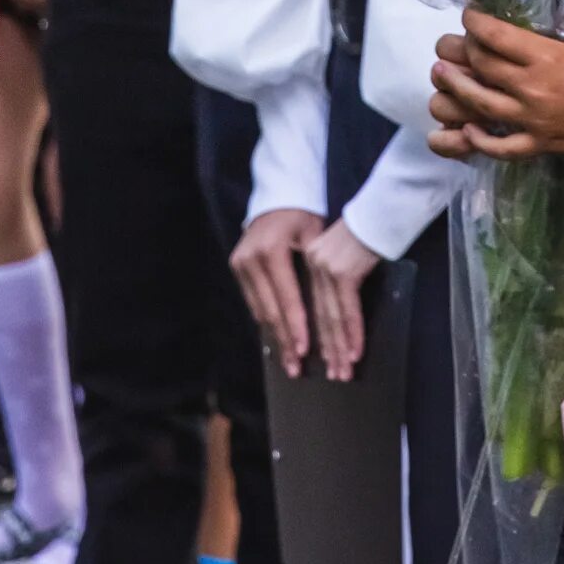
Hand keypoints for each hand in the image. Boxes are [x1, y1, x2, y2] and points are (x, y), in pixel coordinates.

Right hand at [232, 207, 324, 375]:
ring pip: (259, 310)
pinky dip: (267, 321)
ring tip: (288, 361)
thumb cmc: (302, 216)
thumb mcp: (313, 236)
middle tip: (296, 368)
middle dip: (285, 340)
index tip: (305, 350)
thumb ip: (315, 268)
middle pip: (270, 309)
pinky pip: (253, 302)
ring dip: (274, 336)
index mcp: (271, 250)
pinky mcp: (237, 267)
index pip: (287, 296)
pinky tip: (277, 340)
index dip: (296, 325)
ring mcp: (240, 264)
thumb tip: (326, 310)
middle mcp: (250, 259)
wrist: (277, 196)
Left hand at [301, 218, 384, 381]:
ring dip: (339, 348)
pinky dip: (352, 333)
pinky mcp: (342, 271)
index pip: (307, 306)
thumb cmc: (367, 235)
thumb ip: (334, 281)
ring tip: (343, 372)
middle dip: (326, 350)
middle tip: (333, 375)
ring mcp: (325, 268)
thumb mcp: (343, 258)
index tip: (312, 360)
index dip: (310, 336)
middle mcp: (311, 265)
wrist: (382, 211)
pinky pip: (347, 310)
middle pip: (317, 316)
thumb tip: (335, 321)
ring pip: (331, 317)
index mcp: (307, 262)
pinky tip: (355, 351)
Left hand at [425, 12, 563, 161]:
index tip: (469, 16)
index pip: (495, 36)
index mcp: (547, 57)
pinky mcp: (542, 144)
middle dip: (461, 51)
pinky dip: (481, 141)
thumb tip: (548, 9)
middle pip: (482, 67)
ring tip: (441, 76)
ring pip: (481, 105)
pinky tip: (467, 129)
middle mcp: (533, 88)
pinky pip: (503, 148)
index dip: (474, 22)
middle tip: (452, 43)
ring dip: (457, 89)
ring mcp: (534, 120)